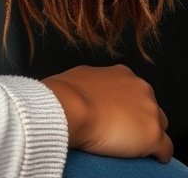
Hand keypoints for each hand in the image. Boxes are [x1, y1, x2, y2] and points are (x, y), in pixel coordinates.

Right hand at [42, 64, 171, 162]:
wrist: (69, 107)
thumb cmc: (67, 93)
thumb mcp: (81, 77)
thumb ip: (94, 83)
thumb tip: (88, 89)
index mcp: (123, 74)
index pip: (134, 92)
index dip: (127, 106)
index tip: (118, 114)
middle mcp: (141, 88)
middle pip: (150, 108)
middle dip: (140, 118)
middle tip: (124, 130)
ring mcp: (149, 111)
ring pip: (159, 126)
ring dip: (148, 134)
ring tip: (133, 146)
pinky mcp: (152, 134)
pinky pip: (165, 148)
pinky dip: (159, 154)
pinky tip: (150, 158)